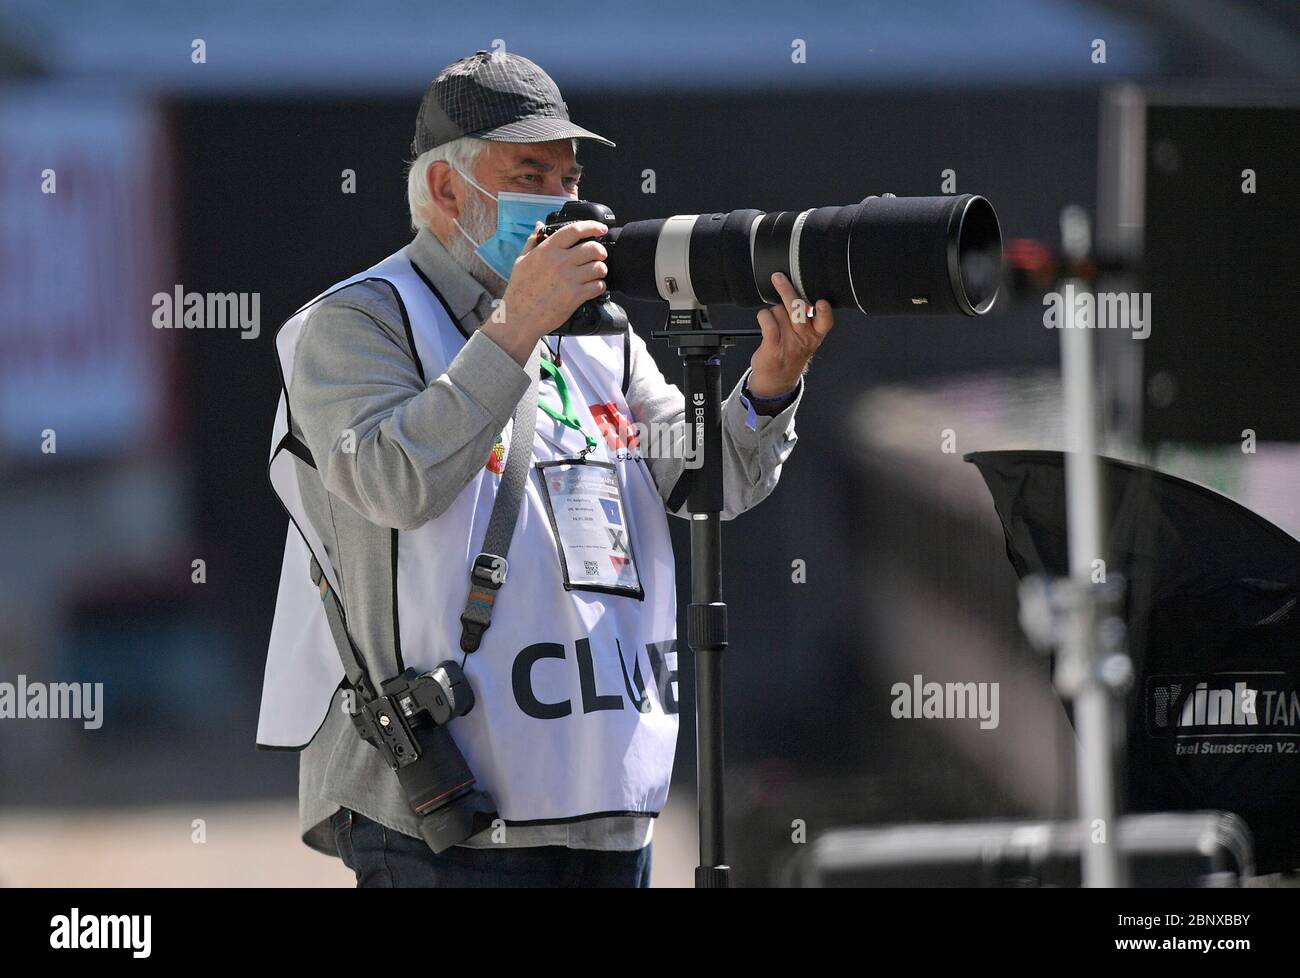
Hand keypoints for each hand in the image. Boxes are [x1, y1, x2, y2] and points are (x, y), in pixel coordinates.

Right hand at [482, 220, 608, 364]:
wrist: (519, 317)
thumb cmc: (519, 290)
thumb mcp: (521, 260)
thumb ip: (532, 241)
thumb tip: (539, 225)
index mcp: (547, 250)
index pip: (574, 230)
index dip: (592, 226)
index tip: (601, 229)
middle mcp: (559, 262)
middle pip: (593, 248)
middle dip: (601, 252)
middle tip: (600, 256)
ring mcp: (568, 279)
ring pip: (599, 267)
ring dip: (601, 270)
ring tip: (596, 274)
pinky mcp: (575, 296)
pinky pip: (598, 286)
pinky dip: (599, 286)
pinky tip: (593, 288)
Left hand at [748, 272, 833, 396]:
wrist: (777, 380)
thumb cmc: (791, 354)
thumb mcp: (807, 339)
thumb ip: (807, 318)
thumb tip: (799, 295)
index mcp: (816, 334)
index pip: (825, 321)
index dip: (824, 311)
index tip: (821, 302)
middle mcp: (804, 338)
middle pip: (797, 308)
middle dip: (786, 290)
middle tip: (778, 278)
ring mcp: (788, 342)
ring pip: (778, 310)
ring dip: (773, 311)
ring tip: (774, 322)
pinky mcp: (773, 345)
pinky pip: (767, 321)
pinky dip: (763, 316)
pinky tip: (764, 319)